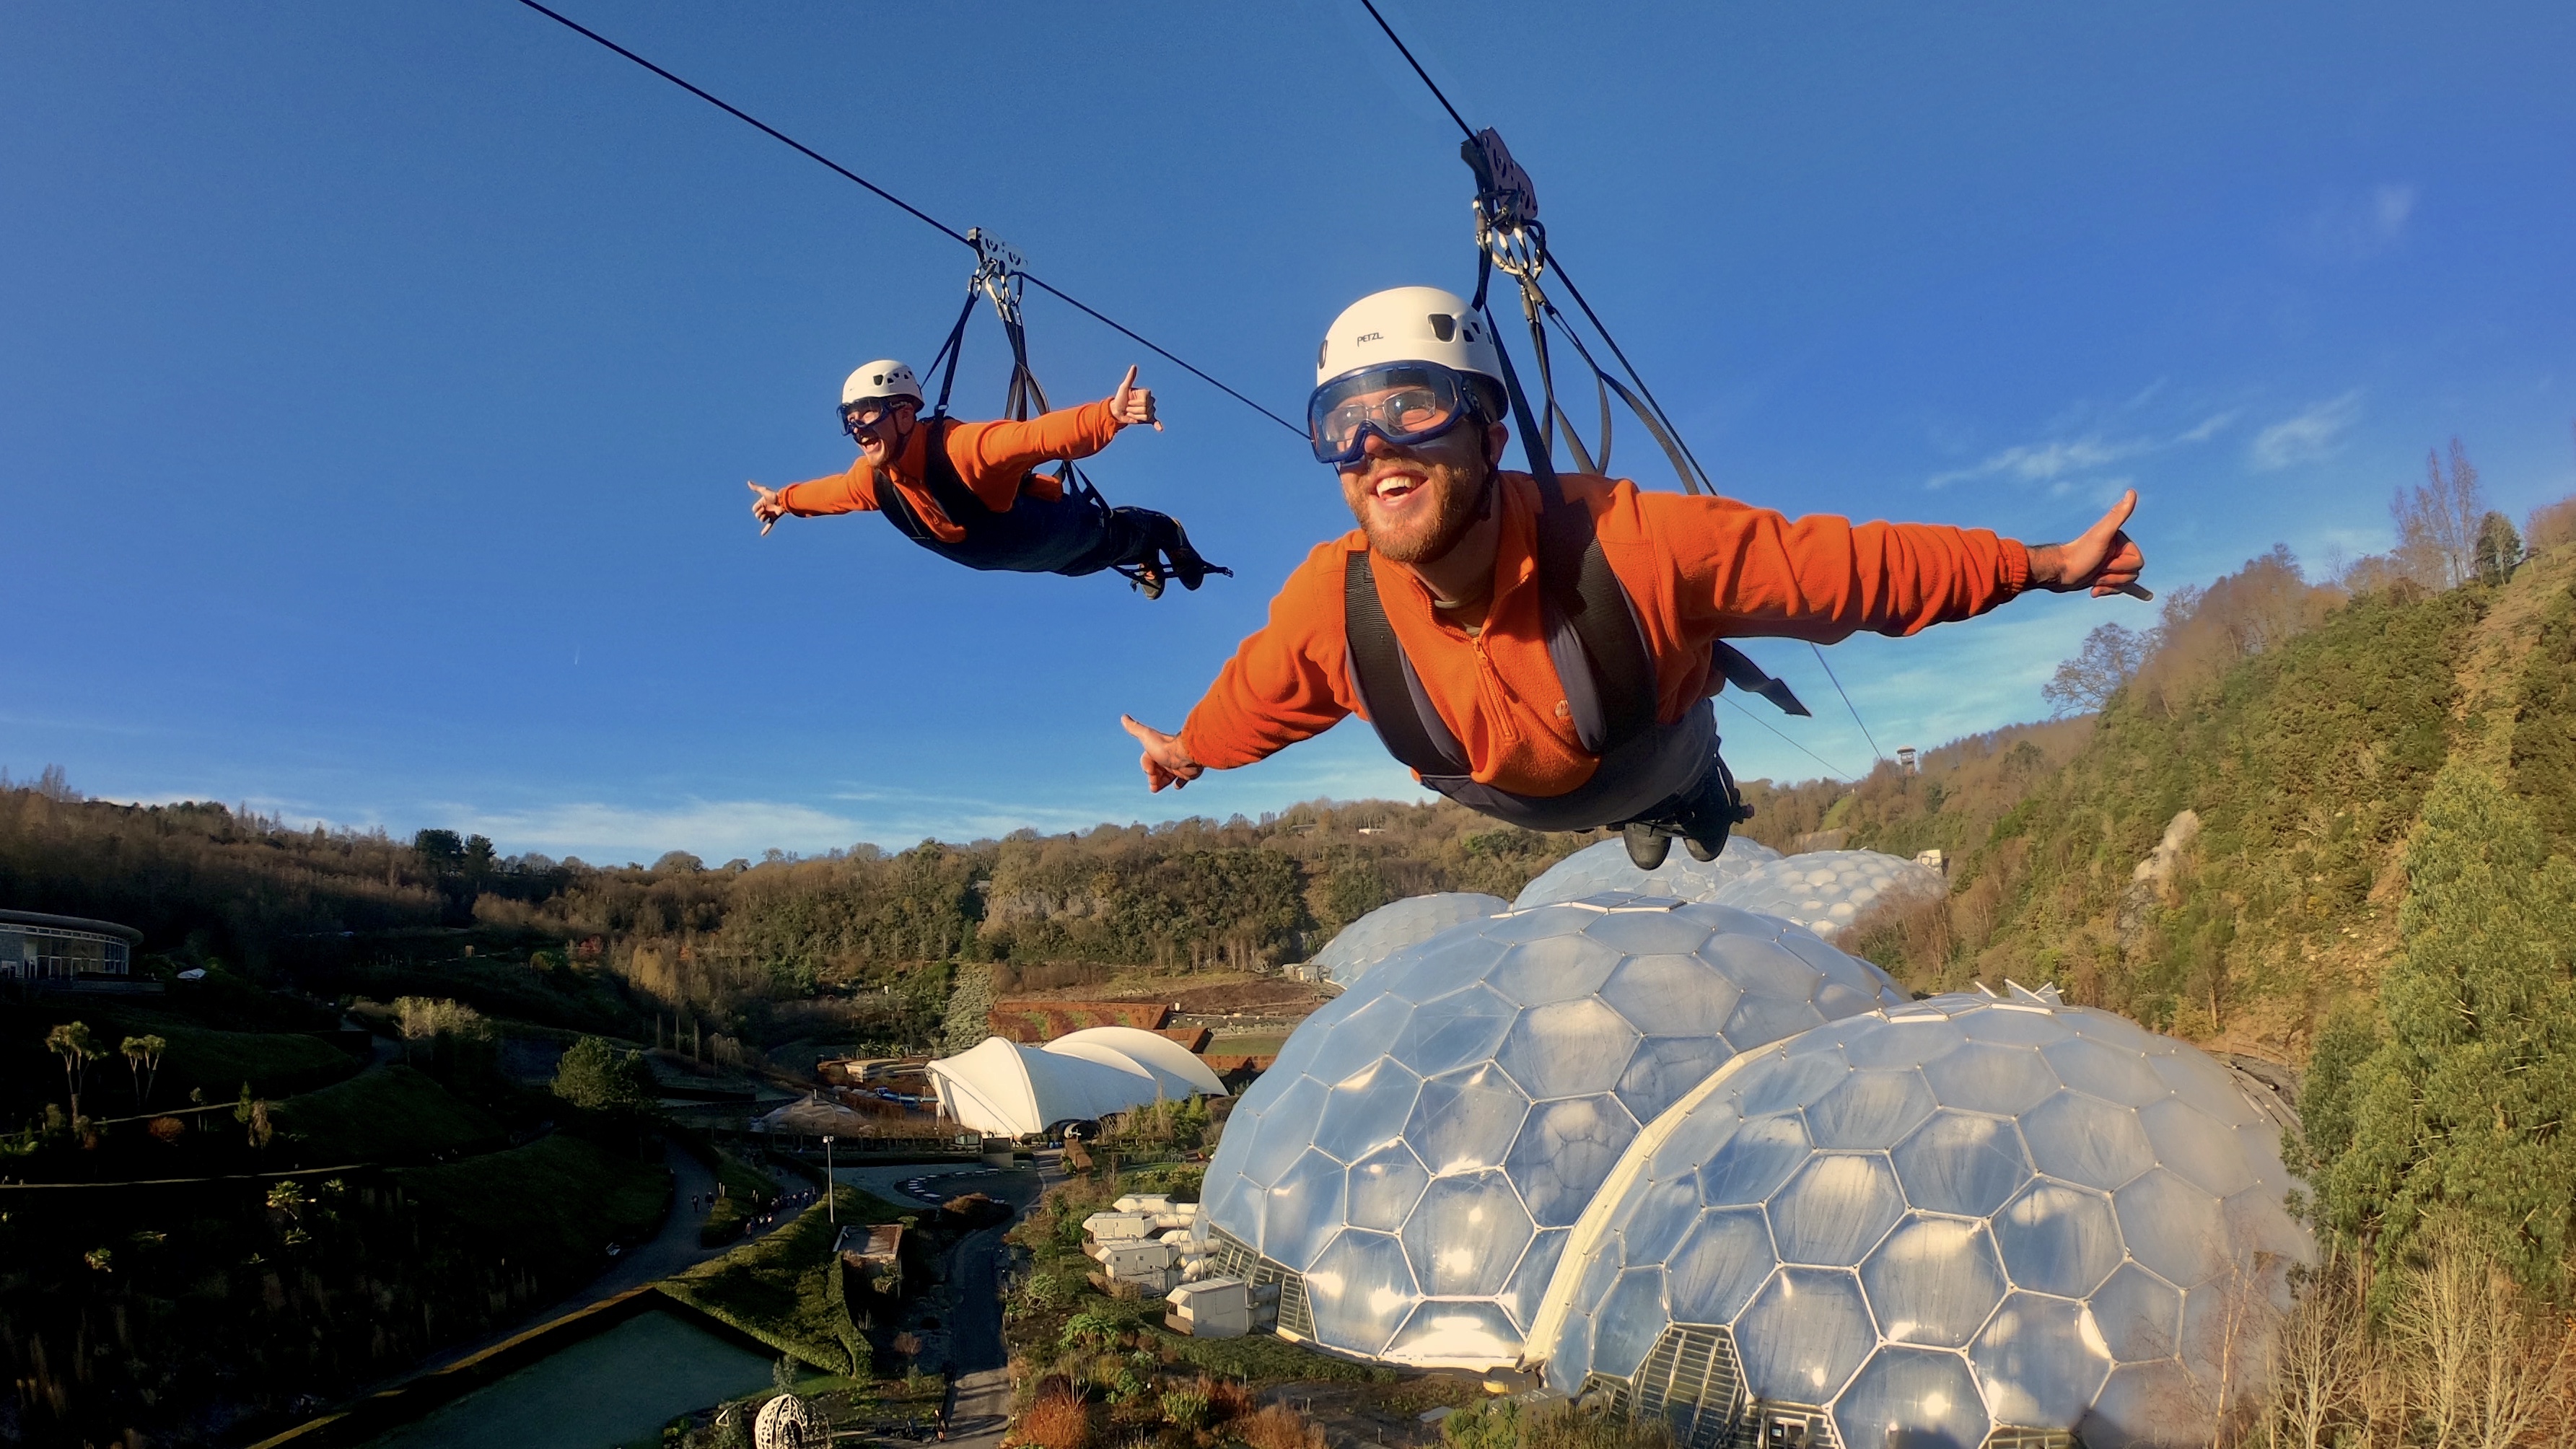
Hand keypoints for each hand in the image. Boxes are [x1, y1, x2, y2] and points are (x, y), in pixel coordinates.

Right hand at [747, 480, 787, 535]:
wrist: (783, 501)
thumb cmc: (774, 495)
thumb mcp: (764, 491)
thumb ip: (756, 488)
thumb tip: (748, 482)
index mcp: (761, 503)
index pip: (754, 509)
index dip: (756, 508)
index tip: (762, 505)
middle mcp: (765, 509)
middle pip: (756, 515)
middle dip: (759, 513)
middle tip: (764, 510)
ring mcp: (769, 514)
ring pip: (761, 520)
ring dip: (762, 518)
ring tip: (767, 514)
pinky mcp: (774, 518)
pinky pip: (769, 525)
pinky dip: (766, 530)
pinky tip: (762, 534)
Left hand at [1107, 365, 1160, 430]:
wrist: (1116, 411)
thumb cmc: (1120, 398)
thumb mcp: (1124, 388)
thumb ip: (1130, 378)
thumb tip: (1134, 366)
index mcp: (1146, 393)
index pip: (1145, 400)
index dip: (1135, 402)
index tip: (1129, 400)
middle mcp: (1150, 401)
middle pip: (1145, 409)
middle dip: (1134, 409)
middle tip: (1129, 407)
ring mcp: (1150, 410)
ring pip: (1145, 416)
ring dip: (1135, 416)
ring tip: (1131, 412)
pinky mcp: (1148, 419)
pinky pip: (1155, 422)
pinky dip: (1158, 425)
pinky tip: (1160, 429)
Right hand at [1120, 714, 1201, 790]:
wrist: (1186, 755)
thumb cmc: (1165, 747)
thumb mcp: (1146, 736)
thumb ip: (1135, 728)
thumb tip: (1123, 716)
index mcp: (1159, 750)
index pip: (1148, 761)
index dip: (1147, 767)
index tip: (1150, 772)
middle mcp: (1169, 757)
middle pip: (1157, 770)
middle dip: (1152, 778)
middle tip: (1154, 786)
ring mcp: (1178, 765)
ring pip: (1167, 777)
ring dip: (1161, 783)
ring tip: (1156, 789)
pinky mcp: (1188, 772)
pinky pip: (1183, 779)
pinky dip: (1179, 783)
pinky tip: (1176, 786)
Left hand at [2028, 489, 2151, 598]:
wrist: (2058, 572)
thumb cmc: (2079, 554)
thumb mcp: (2101, 534)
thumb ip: (2117, 515)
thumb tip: (2131, 492)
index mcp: (2122, 541)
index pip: (2138, 562)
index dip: (2120, 566)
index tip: (2103, 561)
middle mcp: (2117, 550)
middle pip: (2133, 574)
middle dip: (2114, 577)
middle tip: (2096, 571)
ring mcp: (2111, 564)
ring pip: (2126, 583)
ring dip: (2109, 585)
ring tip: (2092, 580)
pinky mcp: (2105, 577)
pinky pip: (2126, 586)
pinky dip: (2135, 591)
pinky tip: (2146, 597)